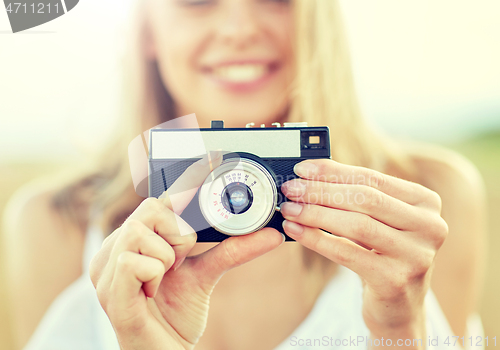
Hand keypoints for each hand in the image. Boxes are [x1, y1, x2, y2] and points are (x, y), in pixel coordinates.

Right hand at [90, 153, 283, 349]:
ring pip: (141, 232)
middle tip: (179, 260)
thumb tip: (271, 234)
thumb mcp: (206, 274)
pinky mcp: (109, 291)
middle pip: (152, 208)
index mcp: (136, 238)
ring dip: (166, 257)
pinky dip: (153, 274)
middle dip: (177, 234)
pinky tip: (150, 292)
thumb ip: (232, 250)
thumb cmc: (176, 313)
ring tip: (163, 279)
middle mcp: (116, 246)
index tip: (213, 154)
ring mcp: (106, 268)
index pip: (159, 198)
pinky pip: (134, 262)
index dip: (184, 177)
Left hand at [280, 159, 447, 338]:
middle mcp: (430, 226)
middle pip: (366, 199)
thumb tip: (308, 175)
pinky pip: (346, 253)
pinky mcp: (395, 281)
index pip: (373, 178)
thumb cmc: (383, 254)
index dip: (334, 172)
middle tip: (290, 189)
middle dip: (322, 191)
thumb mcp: (378, 221)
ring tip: (289, 209)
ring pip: (357, 225)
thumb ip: (354, 197)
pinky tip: (295, 231)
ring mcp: (416, 255)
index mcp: (426, 202)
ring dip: (316, 213)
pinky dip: (316, 239)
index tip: (302, 168)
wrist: (398, 306)